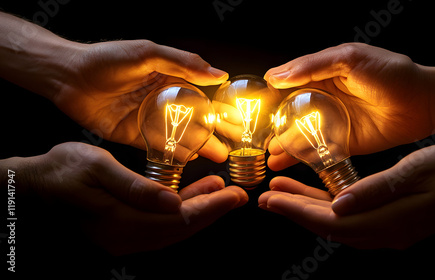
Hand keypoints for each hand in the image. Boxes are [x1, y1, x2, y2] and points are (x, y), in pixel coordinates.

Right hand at [7, 142, 247, 254]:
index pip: (178, 220)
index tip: (235, 195)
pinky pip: (161, 224)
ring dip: (199, 210)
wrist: (37, 182)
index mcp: (120, 222)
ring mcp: (124, 237)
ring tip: (221, 190)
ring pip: (173, 228)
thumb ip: (136, 187)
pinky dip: (181, 210)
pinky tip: (195, 193)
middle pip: (180, 229)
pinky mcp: (124, 229)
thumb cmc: (64, 168)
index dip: (210, 208)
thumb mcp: (98, 167)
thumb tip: (174, 203)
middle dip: (212, 211)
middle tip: (238, 195)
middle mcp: (125, 237)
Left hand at [53, 40, 228, 161]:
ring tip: (221, 155)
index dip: (222, 107)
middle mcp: (164, 101)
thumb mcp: (147, 54)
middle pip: (197, 118)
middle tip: (236, 143)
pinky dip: (176, 154)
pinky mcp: (135, 136)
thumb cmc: (106, 59)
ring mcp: (151, 120)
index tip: (240, 119)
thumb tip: (219, 74)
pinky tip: (192, 158)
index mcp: (170, 79)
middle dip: (218, 130)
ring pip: (182, 135)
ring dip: (202, 145)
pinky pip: (160, 147)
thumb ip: (183, 63)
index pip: (204, 95)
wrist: (67, 77)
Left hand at [258, 144, 434, 248]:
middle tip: (266, 197)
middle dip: (294, 211)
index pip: (330, 222)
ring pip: (336, 224)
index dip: (297, 211)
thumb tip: (337, 206)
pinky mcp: (389, 223)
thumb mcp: (414, 173)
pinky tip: (313, 194)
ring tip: (280, 193)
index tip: (271, 200)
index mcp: (388, 222)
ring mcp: (387, 231)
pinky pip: (349, 219)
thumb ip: (375, 190)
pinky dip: (327, 207)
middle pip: (328, 226)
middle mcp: (383, 234)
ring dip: (307, 209)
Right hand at [264, 43, 434, 169]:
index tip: (251, 111)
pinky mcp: (343, 143)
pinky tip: (285, 164)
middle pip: (288, 114)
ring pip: (299, 135)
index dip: (268, 98)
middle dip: (271, 127)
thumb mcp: (349, 58)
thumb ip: (313, 65)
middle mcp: (322, 100)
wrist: (424, 102)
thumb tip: (275, 76)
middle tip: (254, 140)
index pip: (286, 86)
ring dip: (282, 145)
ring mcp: (332, 123)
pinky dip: (301, 158)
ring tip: (266, 157)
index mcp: (321, 75)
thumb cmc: (391, 73)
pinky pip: (317, 151)